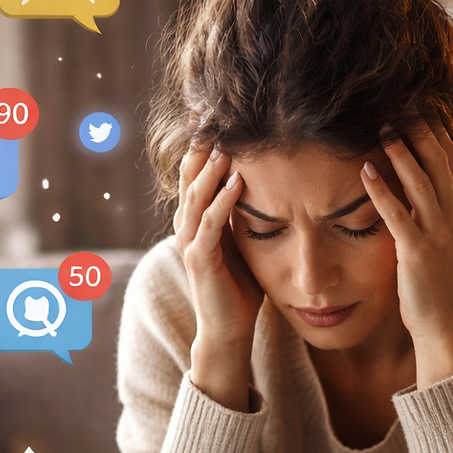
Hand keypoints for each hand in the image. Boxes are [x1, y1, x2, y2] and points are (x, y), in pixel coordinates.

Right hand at [174, 146, 263, 410]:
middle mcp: (188, 228)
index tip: (222, 124)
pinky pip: (209, 226)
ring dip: (211, 172)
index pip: (197, 177)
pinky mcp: (200, 262)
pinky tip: (235, 183)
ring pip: (196, 199)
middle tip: (218, 123)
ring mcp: (191, 244)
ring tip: (226, 147)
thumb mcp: (243, 243)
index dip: (206, 151)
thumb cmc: (240, 287)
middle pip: (190, 180)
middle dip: (203, 152)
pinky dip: (221, 202)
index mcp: (197, 222)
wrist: (229, 329)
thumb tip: (264, 187)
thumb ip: (244, 216)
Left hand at [362, 121, 452, 388]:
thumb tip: (435, 179)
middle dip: (420, 131)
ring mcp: (437, 234)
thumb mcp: (442, 241)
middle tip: (398, 104)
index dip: (437, 131)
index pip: (450, 160)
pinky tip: (365, 172)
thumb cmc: (436, 286)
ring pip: (421, 182)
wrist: (446, 326)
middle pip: (438, 162)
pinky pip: (398, 215)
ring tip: (382, 127)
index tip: (421, 106)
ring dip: (401, 152)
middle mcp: (452, 218)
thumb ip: (438, 209)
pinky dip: (382, 191)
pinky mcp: (417, 253)